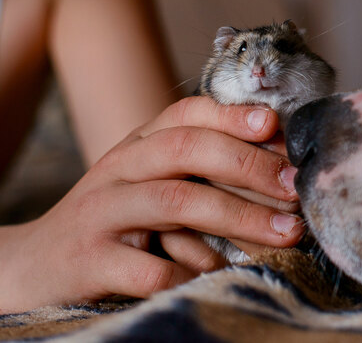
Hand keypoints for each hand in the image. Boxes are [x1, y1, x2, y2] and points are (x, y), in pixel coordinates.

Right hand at [0, 97, 303, 312]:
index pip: (185, 114)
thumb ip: (201, 174)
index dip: (232, 115)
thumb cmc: (115, 222)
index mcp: (138, 146)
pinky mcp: (90, 260)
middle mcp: (119, 169)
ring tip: (287, 233)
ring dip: (240, 216)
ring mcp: (102, 213)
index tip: (275, 124)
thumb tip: (279, 173)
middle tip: (294, 187)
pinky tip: (223, 278)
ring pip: (176, 202)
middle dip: (249, 165)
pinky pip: (151, 268)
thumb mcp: (152, 185)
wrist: (35, 264)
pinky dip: (194, 274)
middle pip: (186, 149)